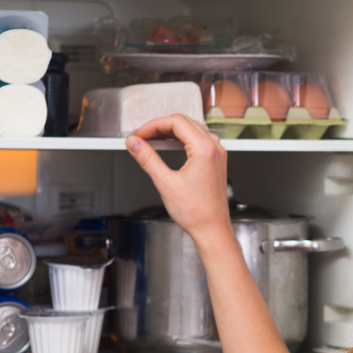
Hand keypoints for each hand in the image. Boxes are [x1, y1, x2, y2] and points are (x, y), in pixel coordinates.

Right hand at [125, 114, 231, 242]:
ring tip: (152, 141)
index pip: (176, 122)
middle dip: (160, 127)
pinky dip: (182, 141)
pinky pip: (199, 142)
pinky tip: (169, 147)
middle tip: (142, 137)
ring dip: (171, 132)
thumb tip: (135, 144)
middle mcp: (215, 149)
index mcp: (205, 150)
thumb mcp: (165, 183)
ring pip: (192, 130)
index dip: (153, 125)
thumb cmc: (197, 213)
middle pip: (184, 123)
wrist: (212, 230)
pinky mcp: (216, 163)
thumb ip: (147, 159)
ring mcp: (217, 156)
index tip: (139, 135)